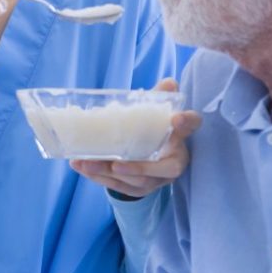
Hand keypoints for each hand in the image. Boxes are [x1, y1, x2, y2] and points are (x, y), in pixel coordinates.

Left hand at [70, 78, 201, 198]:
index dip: (186, 123)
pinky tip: (81, 167)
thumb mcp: (154, 112)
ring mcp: (157, 179)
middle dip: (137, 168)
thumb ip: (159, 98)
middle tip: (115, 163)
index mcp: (181, 137)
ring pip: (136, 181)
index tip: (177, 117)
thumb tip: (168, 83)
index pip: (190, 127)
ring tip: (86, 163)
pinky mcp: (139, 189)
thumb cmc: (151, 130)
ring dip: (109, 173)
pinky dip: (99, 177)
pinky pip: (120, 186)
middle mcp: (174, 161)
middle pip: (162, 169)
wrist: (147, 157)